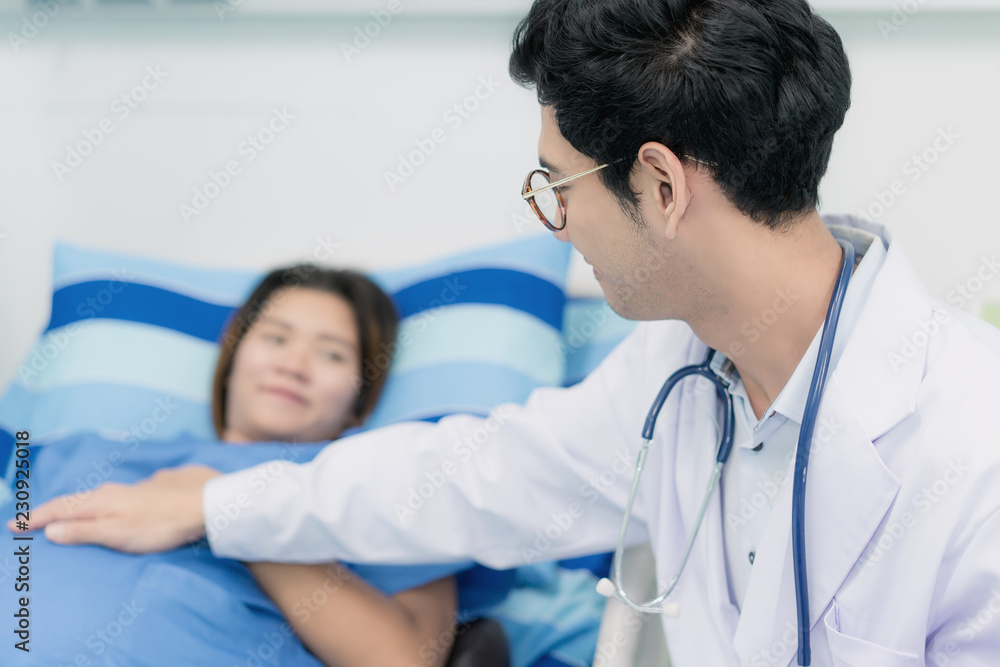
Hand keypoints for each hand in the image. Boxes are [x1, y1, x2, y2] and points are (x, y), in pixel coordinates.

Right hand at [7, 464, 221, 552]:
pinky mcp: (144, 494)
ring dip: (71, 508)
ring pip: (92, 499)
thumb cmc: (160, 525)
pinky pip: (109, 500)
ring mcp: (129, 492)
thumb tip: (50, 529)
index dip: (34, 518)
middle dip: (48, 511)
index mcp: (100, 502)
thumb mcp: (118, 533)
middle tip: (26, 521)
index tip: (11, 525)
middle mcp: (111, 492)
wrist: (201, 505)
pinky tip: (101, 509)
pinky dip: (93, 506)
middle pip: (73, 502)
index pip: (59, 509)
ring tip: (58, 516)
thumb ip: (84, 531)